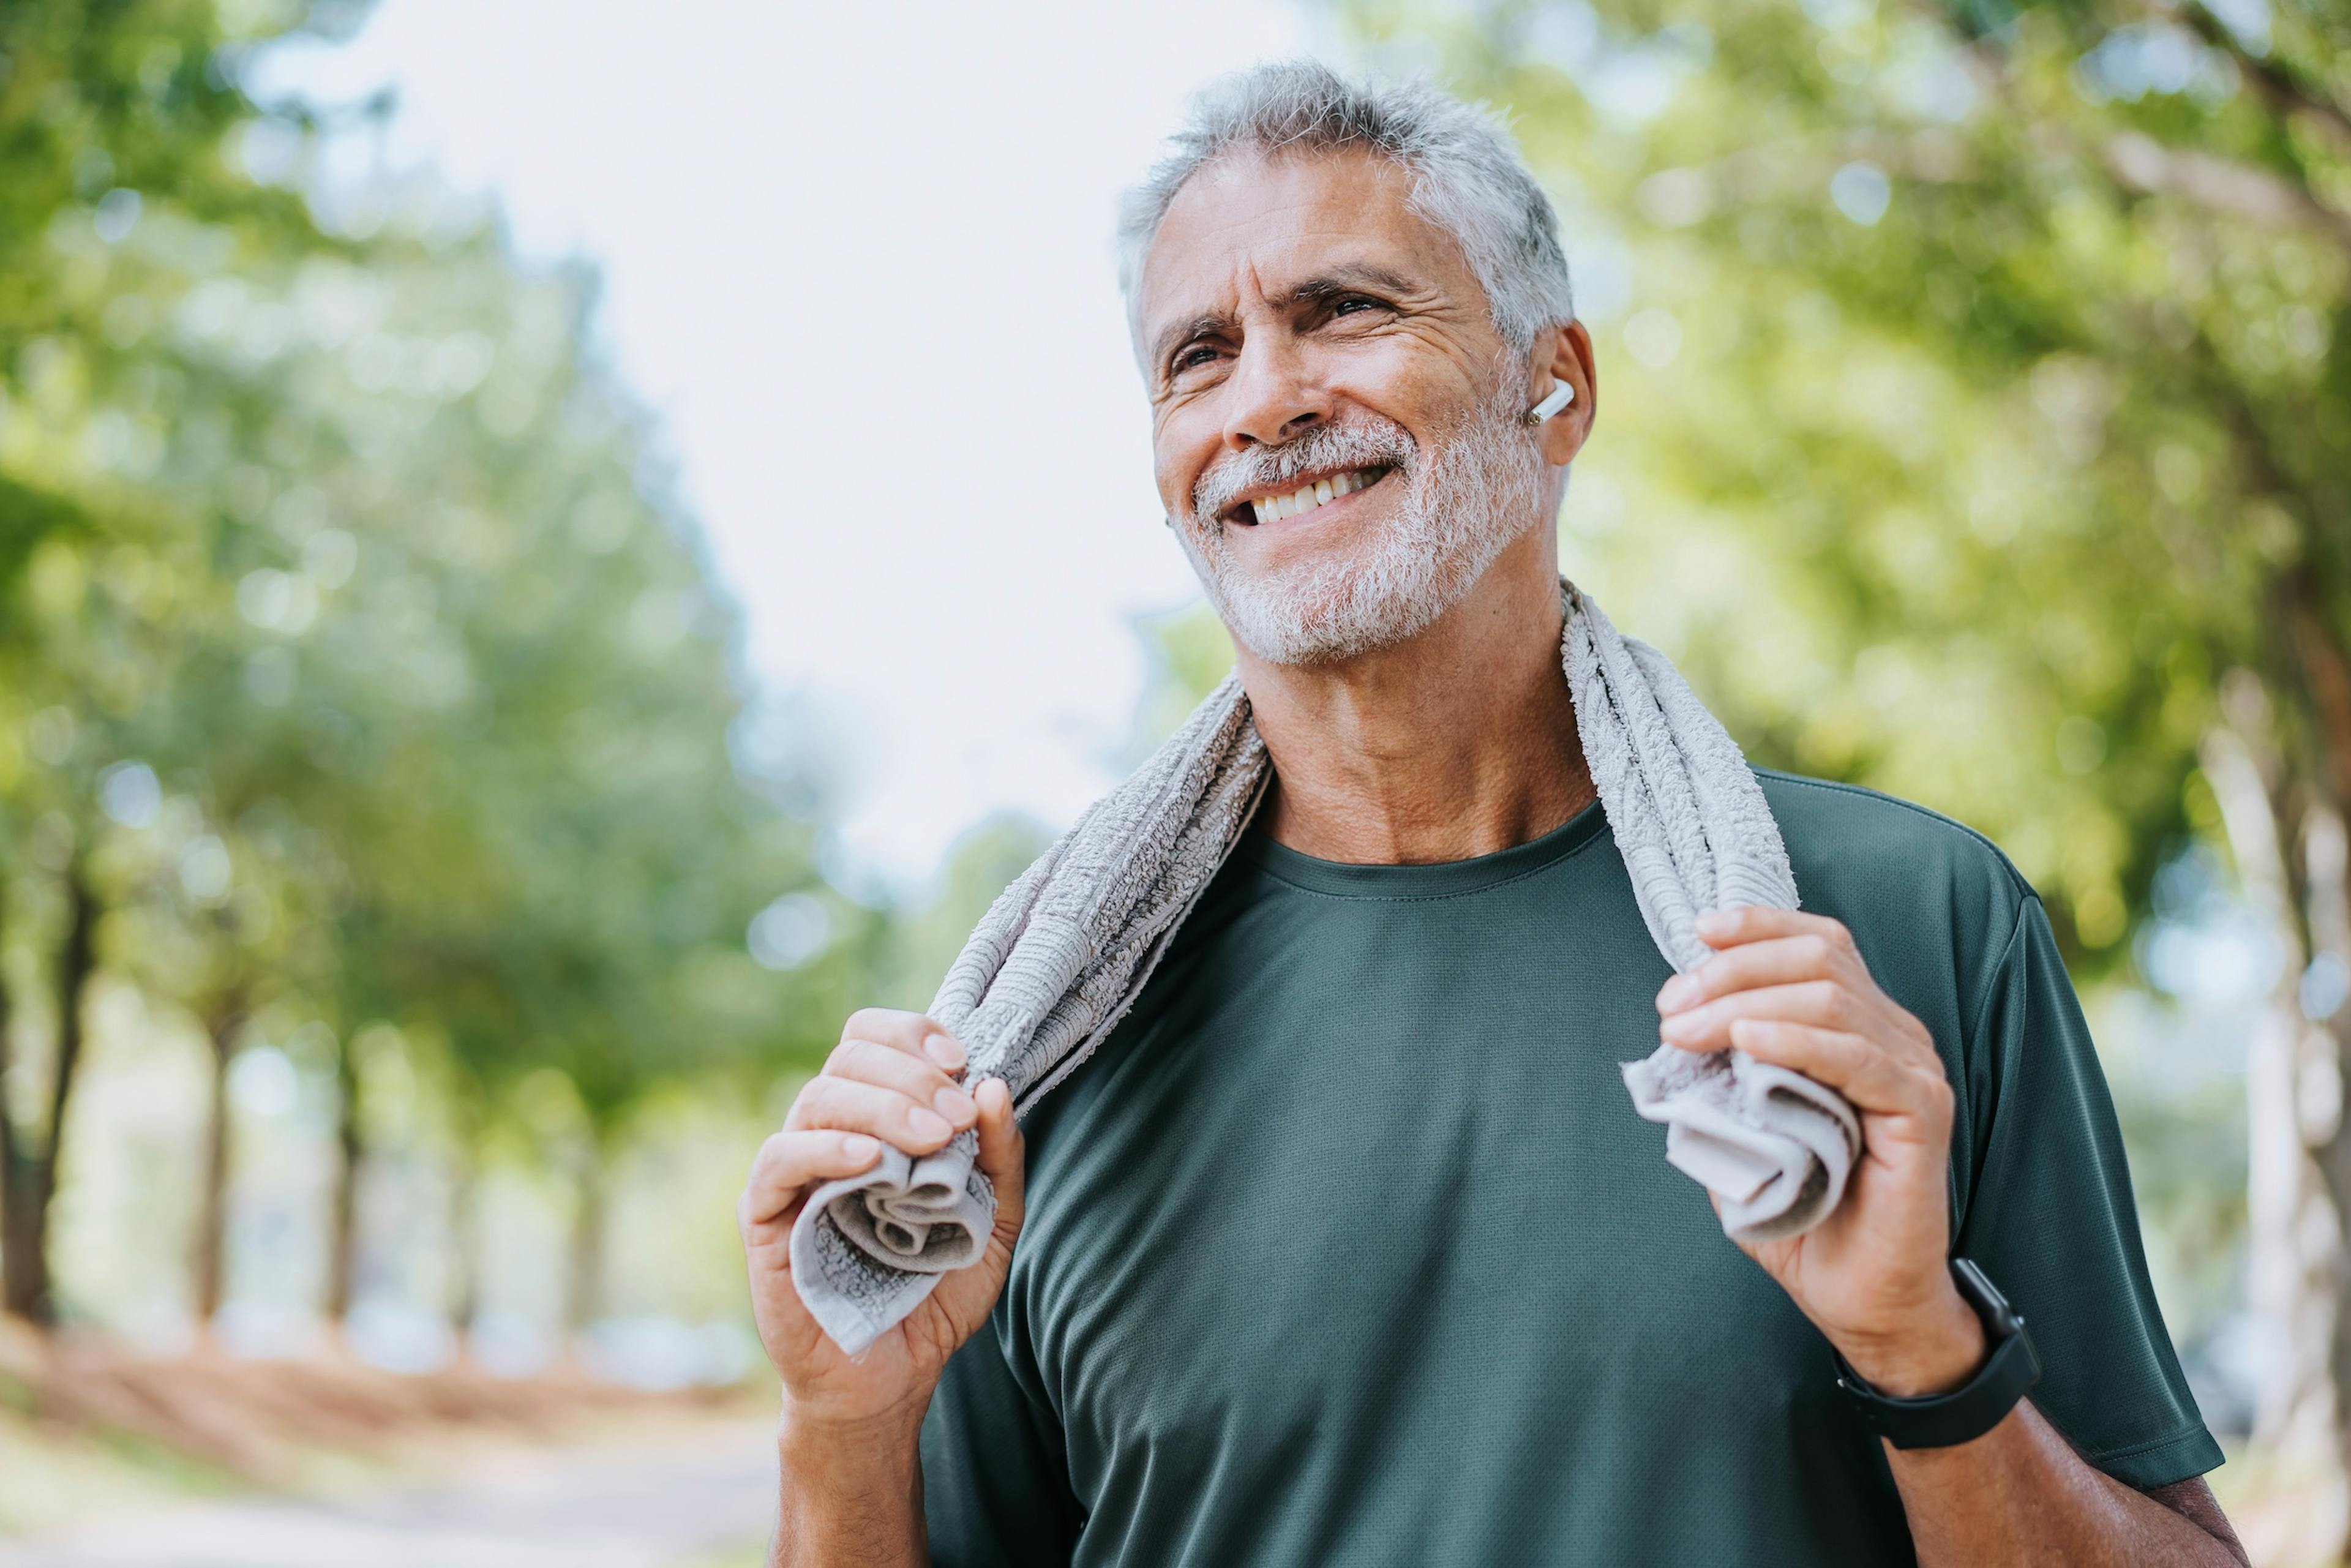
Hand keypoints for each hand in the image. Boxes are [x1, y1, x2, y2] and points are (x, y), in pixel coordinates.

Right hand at [738, 1008, 1026, 1434]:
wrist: (891, 1380)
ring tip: (932, 1139)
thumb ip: (1000, 1161)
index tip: (960, 1062)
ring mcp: (795, 1174)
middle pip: (849, 1057)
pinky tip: (870, 1163)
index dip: (913, 1034)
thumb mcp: (992, 1226)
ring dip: (883, 1106)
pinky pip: (779, 1160)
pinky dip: (824, 1149)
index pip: (873, 1041)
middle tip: (955, 1118)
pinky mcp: (768, 1218)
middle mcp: (832, 1136)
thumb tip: (993, 1086)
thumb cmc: (934, 1297)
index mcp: (877, 1123)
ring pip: (818, 1098)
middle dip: (911, 1074)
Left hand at [1656, 907, 1983, 1396]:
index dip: (1759, 927)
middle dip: (1733, 969)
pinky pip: (1859, 1057)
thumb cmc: (1807, 1216)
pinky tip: (1748, 1041)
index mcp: (1860, 1029)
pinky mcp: (1922, 1112)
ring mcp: (1913, 1071)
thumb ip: (1723, 1079)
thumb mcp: (1747, 1132)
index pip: (1818, 945)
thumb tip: (1676, 1033)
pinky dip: (1797, 1040)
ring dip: (1745, 1002)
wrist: (1862, 1298)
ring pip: (1830, 997)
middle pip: (1818, 959)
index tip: (1697, 934)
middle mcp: (1895, 1037)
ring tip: (1688, 1029)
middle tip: (1672, 1006)